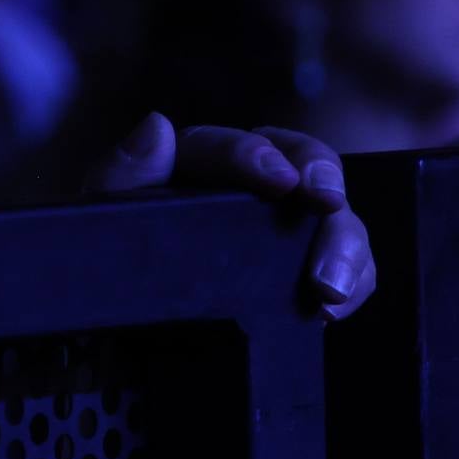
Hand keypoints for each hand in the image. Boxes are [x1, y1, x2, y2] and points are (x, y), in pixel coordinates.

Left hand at [94, 114, 375, 319]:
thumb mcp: (104, 219)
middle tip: (327, 201)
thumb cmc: (109, 260)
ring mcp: (283, 228)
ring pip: (335, 215)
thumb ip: (124, 174)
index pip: (231, 144)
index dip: (257, 155)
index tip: (278, 178)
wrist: (122, 333)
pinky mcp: (305, 268)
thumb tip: (157, 125)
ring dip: (344, 242)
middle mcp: (249, 186)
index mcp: (195, 163)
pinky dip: (354, 282)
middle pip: (304, 161)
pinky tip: (333, 308)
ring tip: (329, 285)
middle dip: (322, 177)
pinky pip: (349, 264)